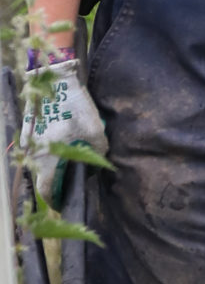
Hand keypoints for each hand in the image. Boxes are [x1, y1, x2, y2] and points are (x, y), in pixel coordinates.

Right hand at [21, 50, 107, 203]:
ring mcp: (28, 142)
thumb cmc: (76, 108)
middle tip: (68, 183)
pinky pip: (35, 149)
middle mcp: (34, 154)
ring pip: (38, 163)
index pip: (46, 191)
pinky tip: (58, 146)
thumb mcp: (95, 131)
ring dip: (50, 167)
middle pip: (42, 178)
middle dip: (54, 183)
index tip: (63, 203)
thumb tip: (98, 162)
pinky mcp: (27, 130)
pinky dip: (45, 152)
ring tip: (65, 165)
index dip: (55, 200)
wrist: (56, 80)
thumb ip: (98, 151)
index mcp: (48, 160)